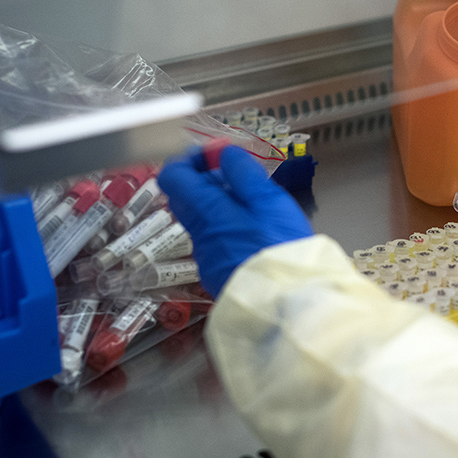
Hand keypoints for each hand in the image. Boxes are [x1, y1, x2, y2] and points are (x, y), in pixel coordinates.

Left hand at [158, 145, 313, 297]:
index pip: (172, 176)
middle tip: (239, 180)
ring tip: (255, 208)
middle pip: (185, 198)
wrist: (285, 304)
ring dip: (220, 207)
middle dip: (207, 181)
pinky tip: (255, 236)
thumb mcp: (268, 200)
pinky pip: (215, 242)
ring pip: (202, 221)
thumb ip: (243, 173)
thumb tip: (223, 153)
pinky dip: (228, 230)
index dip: (189, 160)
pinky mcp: (217, 275)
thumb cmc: (280, 247)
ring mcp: (206, 257)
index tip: (215, 156)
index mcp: (206, 210)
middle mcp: (198, 234)